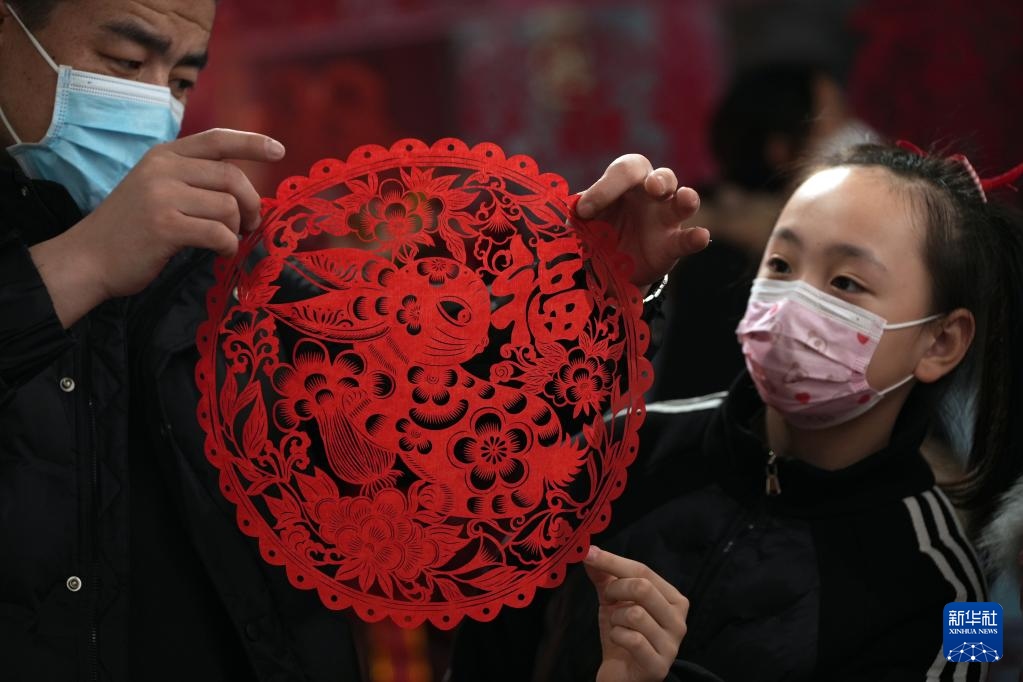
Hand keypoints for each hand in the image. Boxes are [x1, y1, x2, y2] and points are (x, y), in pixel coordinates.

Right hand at [30, 129, 284, 326]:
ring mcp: (162, 196)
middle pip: (232, 177)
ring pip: (228, 206)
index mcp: (164, 155)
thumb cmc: (131, 229)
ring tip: (227, 240)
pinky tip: (220, 252)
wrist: (87, 258)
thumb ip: (193, 181)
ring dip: (237, 230)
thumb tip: (243, 191)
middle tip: (250, 225)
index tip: (279, 150)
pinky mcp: (165, 226)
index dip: (252, 143)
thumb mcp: (156, 189)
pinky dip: (228, 246)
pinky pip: (218, 233)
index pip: (217, 140)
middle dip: (251, 204)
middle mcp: (163, 169)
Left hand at [576, 155, 707, 290]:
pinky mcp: (673, 245)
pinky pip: (688, 238)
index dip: (605, 187)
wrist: (607, 267)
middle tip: (651, 187)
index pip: (625, 170)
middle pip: (663, 176)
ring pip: (683, 200)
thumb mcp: (582, 220)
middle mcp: (651, 194)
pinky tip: (700, 236)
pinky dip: (696, 237)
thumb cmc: (597, 231)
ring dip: (686, 198)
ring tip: (685, 199)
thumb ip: (577, 213)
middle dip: (659, 180)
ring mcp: (666, 218)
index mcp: (627, 182)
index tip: (583, 211)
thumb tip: (574, 209)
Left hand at [584, 545, 688, 681]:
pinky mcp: (659, 666)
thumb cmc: (622, 634)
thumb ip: (604, 576)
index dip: (613, 561)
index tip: (589, 553)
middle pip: (642, 588)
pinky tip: (619, 642)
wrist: (621, 676)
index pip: (643, 570)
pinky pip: (632, 639)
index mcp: (673, 599)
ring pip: (635, 614)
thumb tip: (589, 551)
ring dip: (616, 618)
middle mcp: (679, 620)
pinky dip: (617, 637)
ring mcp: (672, 645)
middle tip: (608, 600)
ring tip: (617, 626)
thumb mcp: (613, 601)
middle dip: (615, 590)